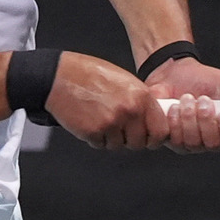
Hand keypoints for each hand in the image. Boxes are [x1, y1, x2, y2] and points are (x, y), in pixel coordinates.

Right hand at [45, 52, 169, 150]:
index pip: (161, 131)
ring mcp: (111, 123)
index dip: (154, 138)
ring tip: (100, 119)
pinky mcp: (94, 132)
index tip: (149, 138)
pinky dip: (96, 138)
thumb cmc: (88, 74)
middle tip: (119, 128)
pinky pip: (101, 145)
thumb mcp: (124, 80)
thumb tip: (150, 119)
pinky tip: (90, 121)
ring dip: (110, 138)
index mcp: (141, 96)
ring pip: (118, 146)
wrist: (59, 77)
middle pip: (139, 143)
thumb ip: (140, 100)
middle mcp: (129, 111)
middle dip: (129, 139)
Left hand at [145, 58, 219, 153]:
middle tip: (202, 100)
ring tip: (187, 100)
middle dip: (206, 120)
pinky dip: (174, 121)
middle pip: (214, 145)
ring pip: (194, 143)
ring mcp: (193, 142)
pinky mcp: (174, 141)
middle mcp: (213, 137)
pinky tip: (174, 108)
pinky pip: (176, 141)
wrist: (173, 73)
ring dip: (189, 118)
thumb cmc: (201, 79)